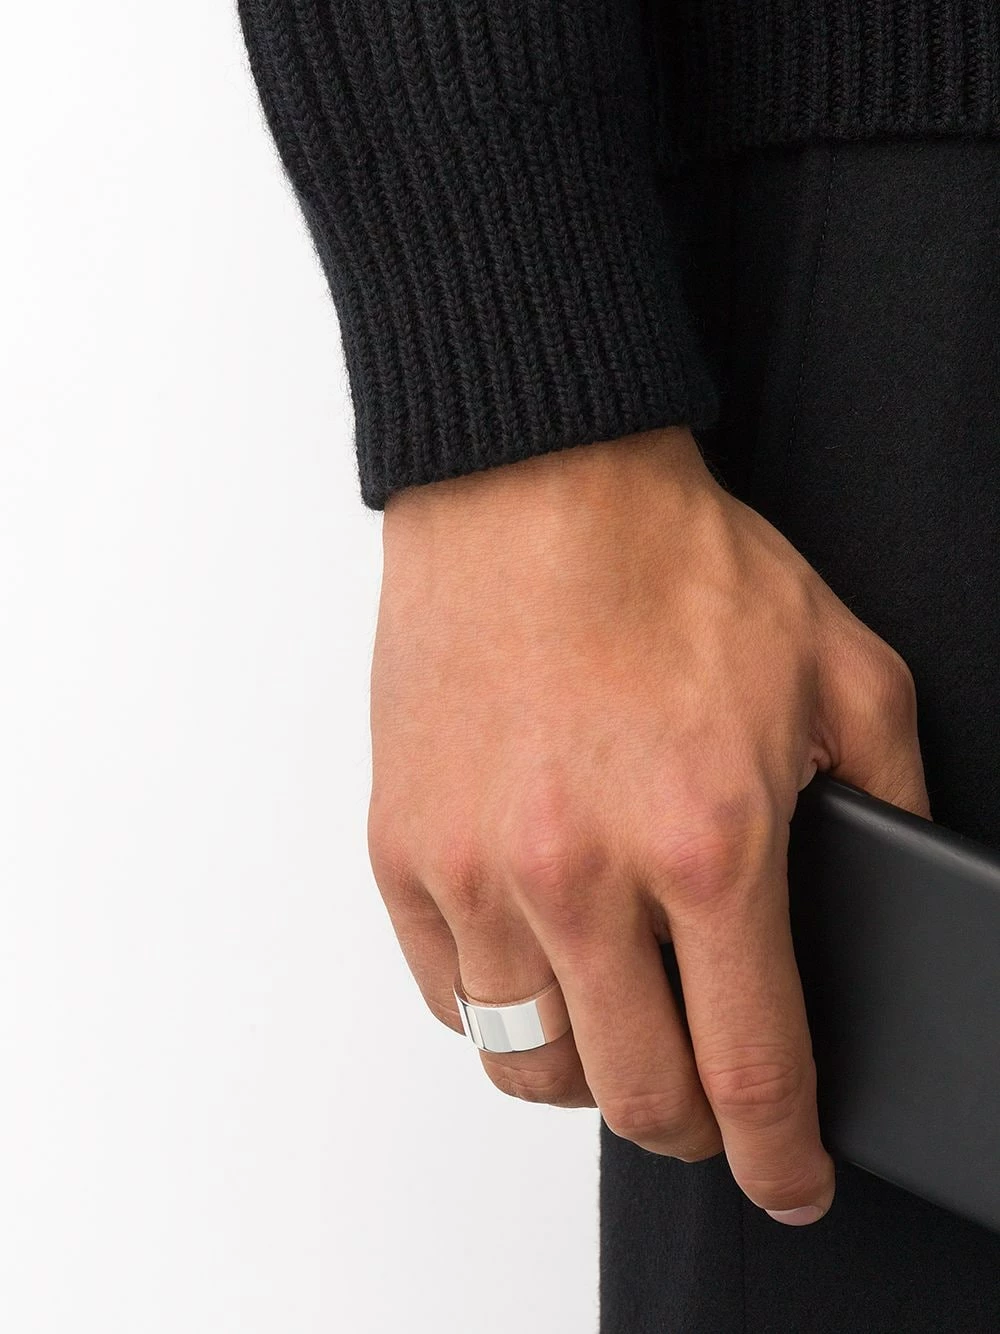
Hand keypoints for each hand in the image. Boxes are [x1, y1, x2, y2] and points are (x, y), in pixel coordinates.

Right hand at [367, 426, 929, 1224]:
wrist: (533, 483)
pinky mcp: (404, 847)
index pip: (751, 1068)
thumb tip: (900, 878)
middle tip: (710, 1108)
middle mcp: (579, 872)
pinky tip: (538, 973)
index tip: (789, 1182)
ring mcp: (477, 866)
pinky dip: (501, 1014)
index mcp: (705, 838)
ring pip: (530, 1065)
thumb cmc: (671, 561)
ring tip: (620, 1035)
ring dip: (591, 1078)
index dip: (779, 1157)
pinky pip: (447, 996)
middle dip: (693, 1129)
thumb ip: (894, 790)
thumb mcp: (839, 661)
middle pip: (637, 1094)